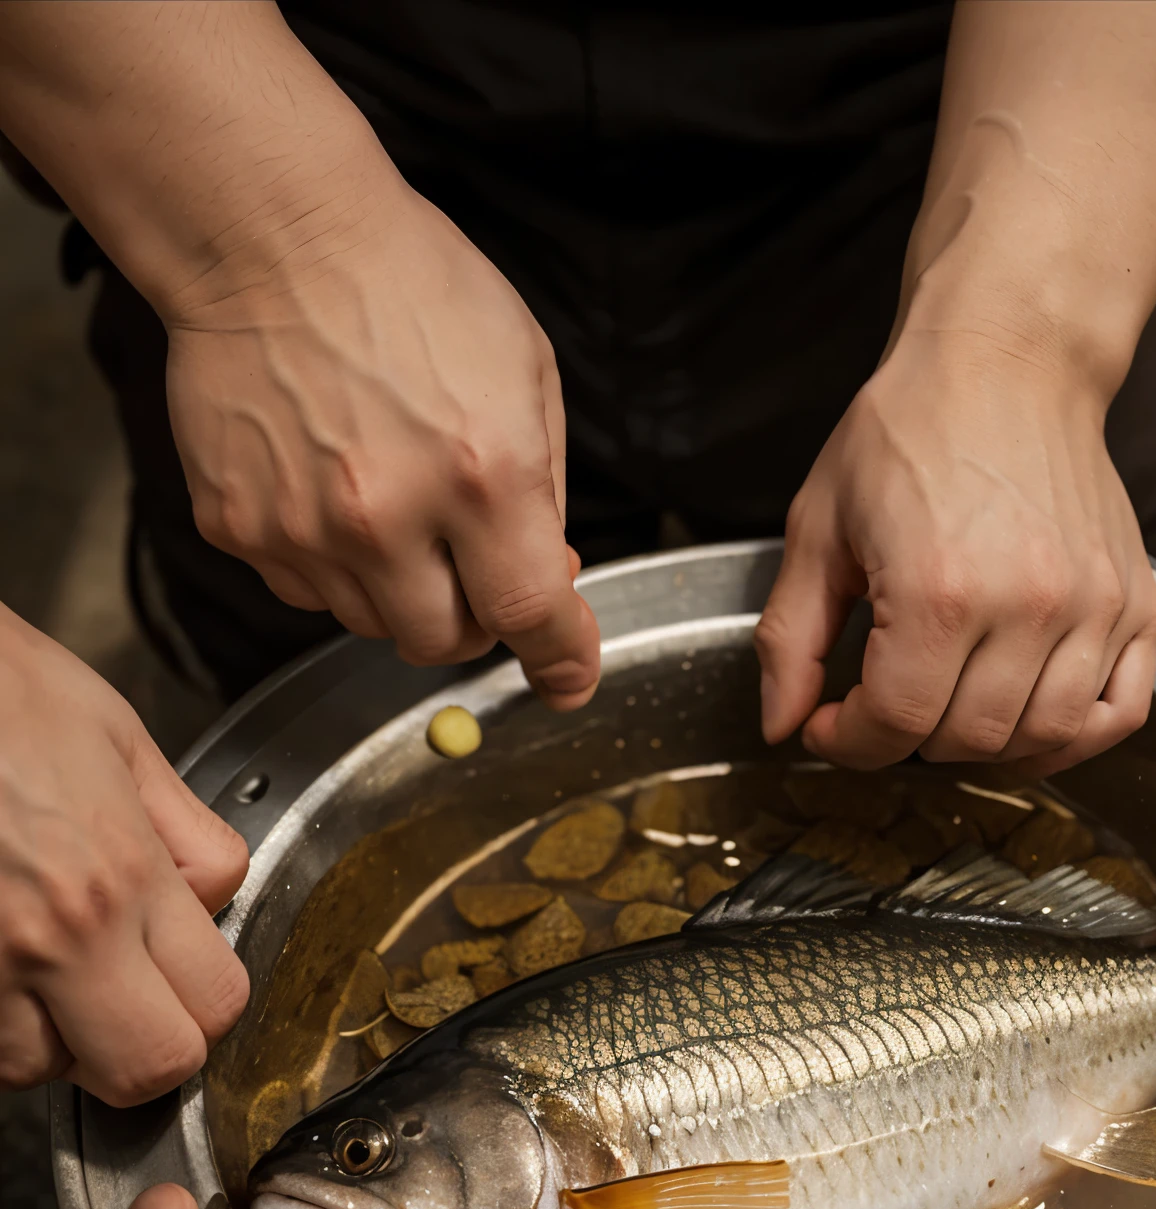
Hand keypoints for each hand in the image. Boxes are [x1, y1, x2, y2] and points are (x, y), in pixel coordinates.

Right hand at [0, 610, 249, 1106]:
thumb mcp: (120, 740)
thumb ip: (186, 833)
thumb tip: (215, 892)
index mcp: (119, 876)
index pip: (217, 1004)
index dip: (211, 994)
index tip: (191, 970)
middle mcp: (51, 938)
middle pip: (146, 1069)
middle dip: (149, 1042)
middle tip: (132, 993)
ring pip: (40, 1069)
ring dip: (54, 1035)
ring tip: (44, 966)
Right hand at [165, 187, 599, 706]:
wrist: (272, 235)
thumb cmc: (414, 287)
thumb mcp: (527, 373)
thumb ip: (545, 494)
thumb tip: (551, 580)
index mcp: (483, 473)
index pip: (531, 614)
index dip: (561, 659)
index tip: (568, 678)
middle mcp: (389, 514)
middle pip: (445, 643)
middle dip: (475, 620)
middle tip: (474, 567)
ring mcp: (304, 527)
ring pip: (373, 625)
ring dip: (403, 592)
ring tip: (397, 503)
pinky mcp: (240, 525)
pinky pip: (306, 592)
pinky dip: (336, 567)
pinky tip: (337, 492)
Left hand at [755, 329, 1155, 774]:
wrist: (1005, 360)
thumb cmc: (907, 433)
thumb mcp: (819, 529)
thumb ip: (791, 638)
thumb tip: (780, 726)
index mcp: (939, 590)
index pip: (895, 725)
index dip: (849, 743)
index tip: (833, 724)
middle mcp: (1028, 605)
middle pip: (966, 740)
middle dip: (908, 740)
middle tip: (886, 703)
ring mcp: (1093, 606)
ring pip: (1042, 740)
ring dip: (984, 745)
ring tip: (949, 707)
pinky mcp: (1137, 600)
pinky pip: (1120, 712)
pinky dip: (1074, 738)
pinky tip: (1028, 721)